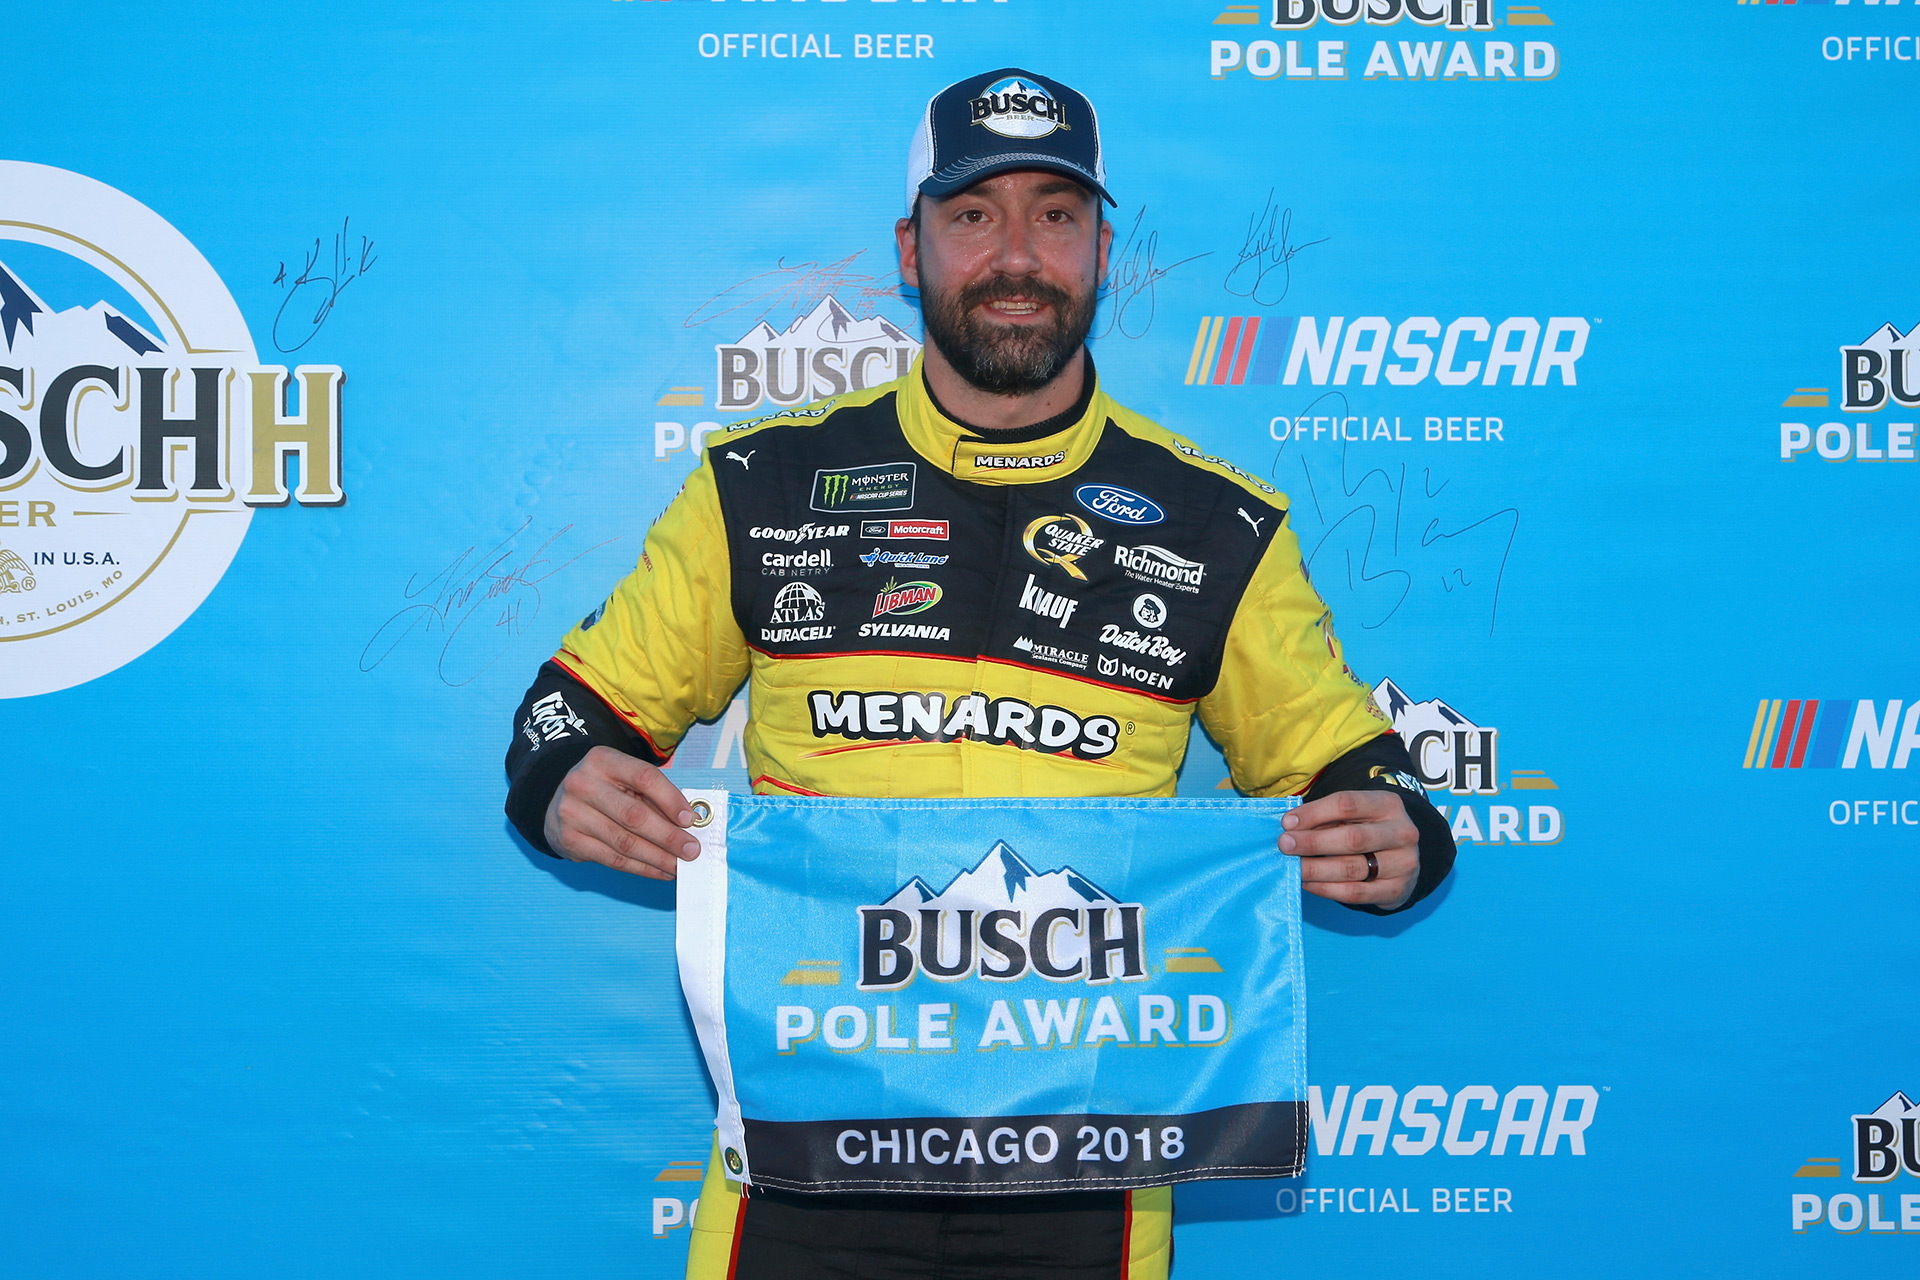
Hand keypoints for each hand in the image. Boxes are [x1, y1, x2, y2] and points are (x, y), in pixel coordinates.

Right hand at [543, 746, 700, 879]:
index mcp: (603, 760)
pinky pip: (613, 859)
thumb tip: (688, 824)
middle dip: (668, 837)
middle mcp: (583, 784)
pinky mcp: (569, 840)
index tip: (691, 820)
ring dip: (658, 858)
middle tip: (692, 850)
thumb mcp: (624, 778)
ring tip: (679, 865)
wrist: (557, 798)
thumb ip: (653, 795)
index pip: (644, 778)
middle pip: (634, 815)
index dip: (671, 800)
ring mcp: (572, 813)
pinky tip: (660, 871)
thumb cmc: (603, 787)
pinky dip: (641, 868)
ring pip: (624, 842)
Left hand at [1279, 790, 1419, 908]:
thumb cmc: (1368, 830)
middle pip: (1352, 838)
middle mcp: (1402, 833)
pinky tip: (1307, 883)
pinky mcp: (1396, 890)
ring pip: (1352, 868)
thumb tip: (1290, 828)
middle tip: (1285, 845)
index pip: (1347, 804)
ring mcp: (1403, 863)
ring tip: (1292, 867)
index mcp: (1388, 804)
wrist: (1402, 860)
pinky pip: (1355, 893)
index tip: (1287, 822)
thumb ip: (1326, 819)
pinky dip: (1326, 889)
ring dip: (1315, 869)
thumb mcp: (1354, 816)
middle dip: (1313, 842)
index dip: (1314, 813)